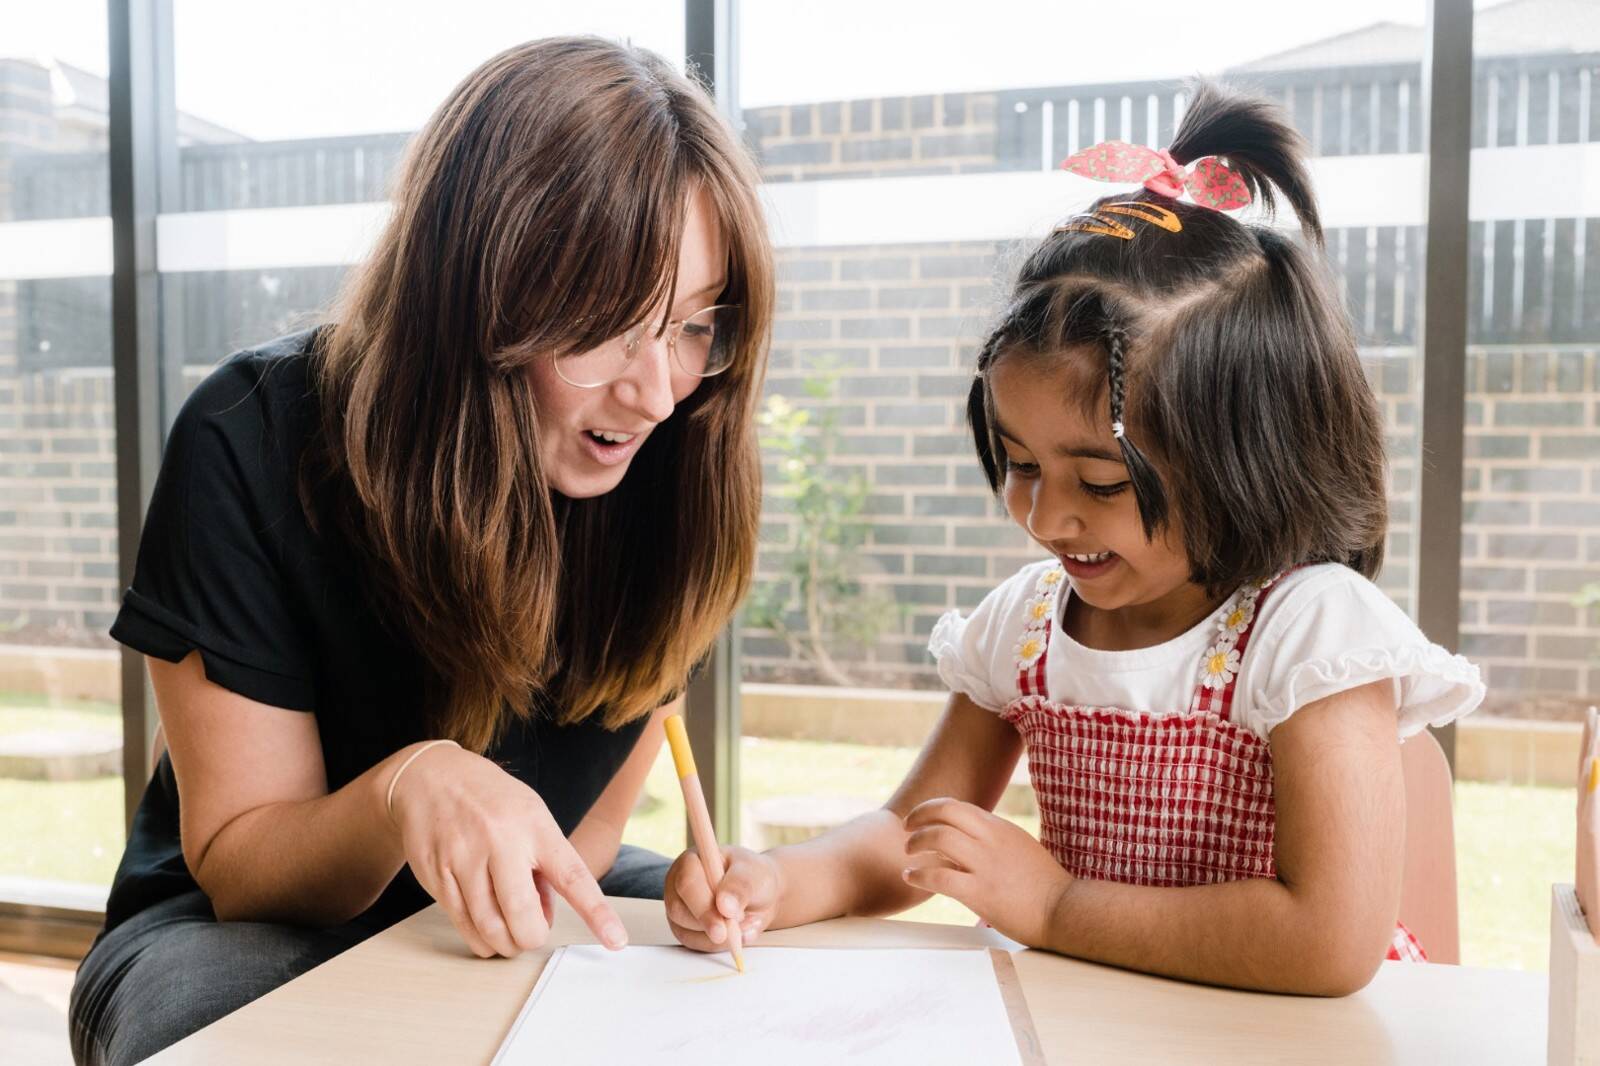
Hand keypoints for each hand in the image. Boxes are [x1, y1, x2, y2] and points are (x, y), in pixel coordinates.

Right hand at [388, 743, 626, 958]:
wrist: (431, 776)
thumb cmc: (493, 801)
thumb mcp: (532, 817)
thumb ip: (544, 866)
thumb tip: (542, 918)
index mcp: (535, 826)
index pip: (572, 876)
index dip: (597, 913)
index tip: (616, 940)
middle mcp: (500, 841)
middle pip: (522, 916)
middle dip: (532, 937)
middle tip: (532, 933)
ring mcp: (464, 858)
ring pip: (490, 927)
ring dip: (505, 943)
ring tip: (509, 933)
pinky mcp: (437, 874)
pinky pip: (462, 924)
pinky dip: (479, 937)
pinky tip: (485, 929)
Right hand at [664, 845, 781, 951]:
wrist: (760, 896)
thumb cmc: (753, 877)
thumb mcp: (754, 874)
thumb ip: (740, 886)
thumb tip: (725, 906)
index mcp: (692, 861)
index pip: (687, 883)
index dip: (704, 904)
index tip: (726, 919)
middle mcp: (678, 884)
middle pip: (679, 910)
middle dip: (711, 923)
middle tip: (739, 927)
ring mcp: (679, 908)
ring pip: (686, 931)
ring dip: (719, 935)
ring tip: (745, 920)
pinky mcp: (685, 930)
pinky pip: (696, 945)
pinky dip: (718, 944)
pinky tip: (736, 931)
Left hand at [902, 797, 1072, 947]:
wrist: (1065, 909)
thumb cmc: (1045, 884)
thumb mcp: (1020, 847)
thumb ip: (994, 840)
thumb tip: (969, 840)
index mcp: (1000, 828)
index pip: (957, 806)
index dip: (931, 808)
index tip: (918, 818)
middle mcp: (991, 840)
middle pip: (945, 813)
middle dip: (918, 817)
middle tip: (906, 829)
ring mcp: (985, 865)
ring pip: (939, 838)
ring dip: (916, 844)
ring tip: (908, 854)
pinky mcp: (981, 893)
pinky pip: (940, 877)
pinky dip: (919, 875)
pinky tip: (911, 877)